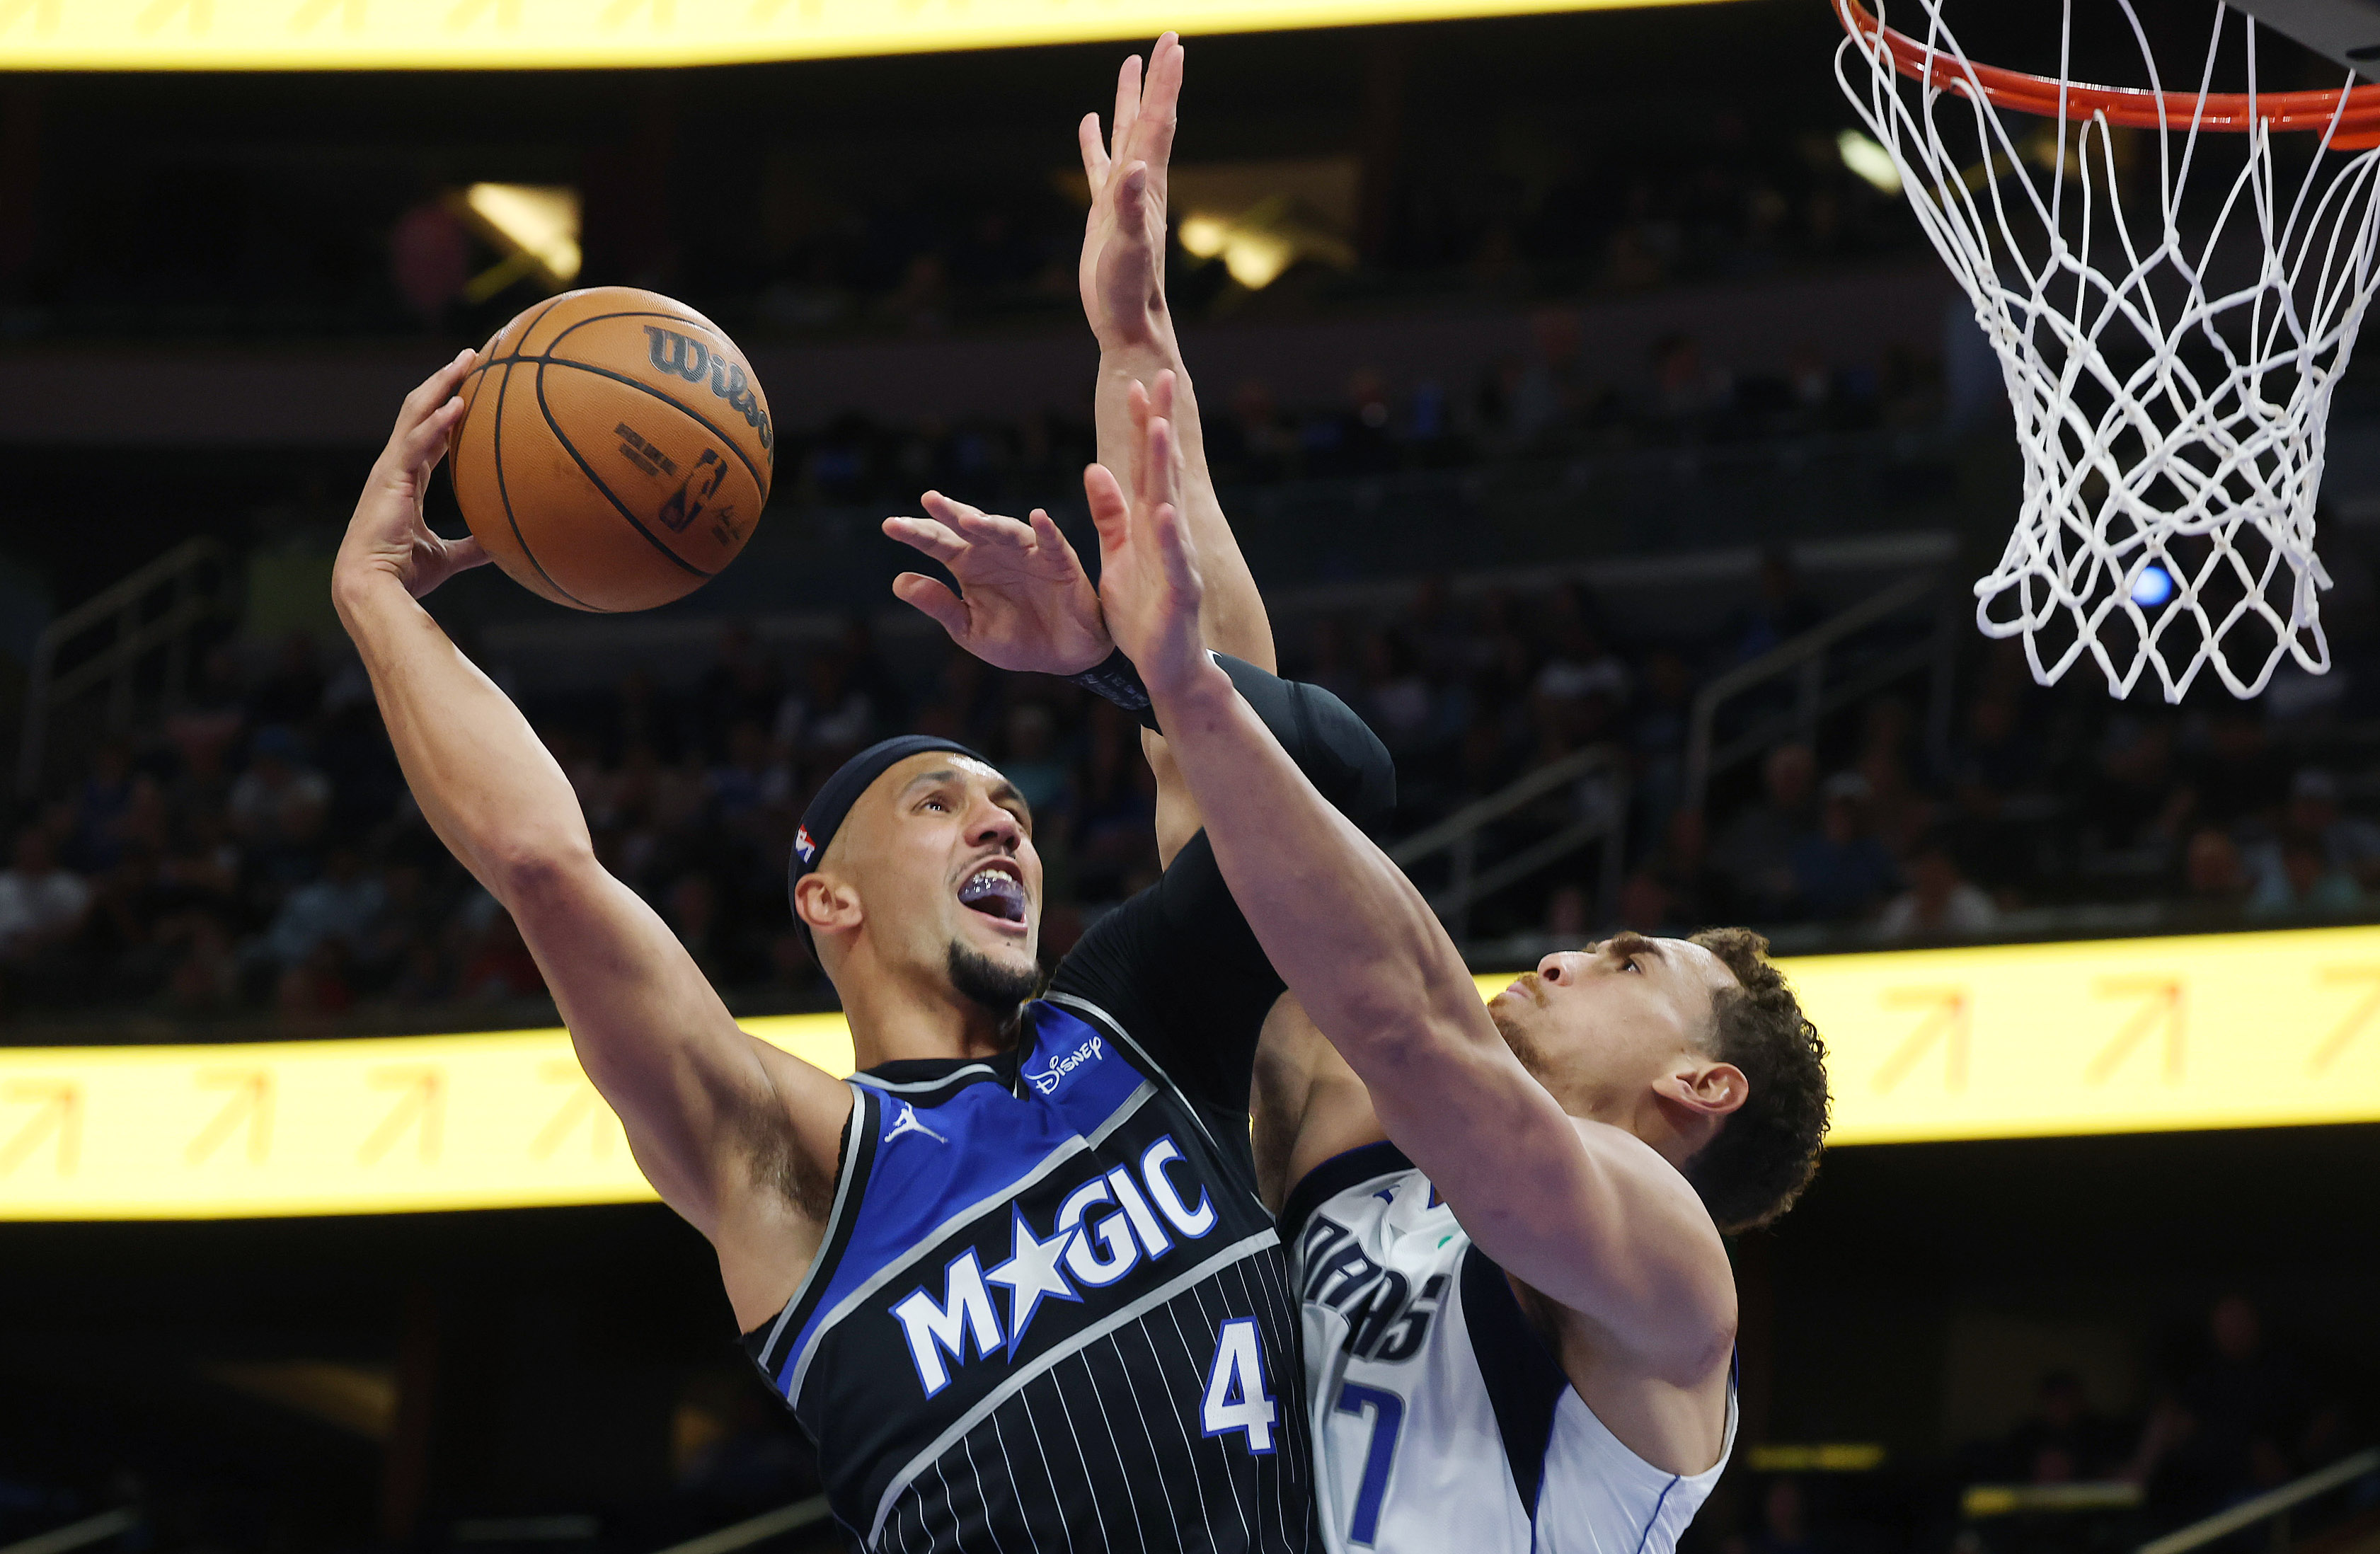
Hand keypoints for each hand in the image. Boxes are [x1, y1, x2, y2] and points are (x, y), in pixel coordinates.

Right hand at [332, 349, 489, 602]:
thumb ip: (473, 546)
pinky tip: (458, 404)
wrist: (374, 587)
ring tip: (467, 360)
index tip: (470, 389)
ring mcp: (390, 468)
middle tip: (471, 355)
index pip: (429, 433)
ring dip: (442, 385)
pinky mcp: (390, 478)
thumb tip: (505, 544)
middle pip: (421, 410)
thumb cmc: (405, 573)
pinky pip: (416, 442)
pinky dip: (436, 422)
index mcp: (406, 478)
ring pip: (416, 414)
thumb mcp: (448, 556)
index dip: (448, 409)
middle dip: (445, 380)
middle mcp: (396, 465)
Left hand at [884, 493, 1110, 674]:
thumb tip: (898, 582)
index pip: (937, 543)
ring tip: (969, 520)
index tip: (889, 525)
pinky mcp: (1058, 561)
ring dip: (990, 523)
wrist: (1060, 656)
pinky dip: (1046, 530)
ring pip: (1005, 530)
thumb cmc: (1015, 639)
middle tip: (928, 499)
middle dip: (949, 513)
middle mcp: (993, 551)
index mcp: (967, 565)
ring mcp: (1026, 552)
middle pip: (968, 527)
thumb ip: (939, 605)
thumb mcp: (968, 629)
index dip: (915, 533)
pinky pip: (1052, 542)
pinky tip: (1038, 518)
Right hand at [1078, 33, 1181, 352]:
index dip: (1165, 83)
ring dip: (1127, 100)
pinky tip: (1090, 123)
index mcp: (1147, 185)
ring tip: (1129, 64)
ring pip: (1126, 135)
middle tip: (1166, 39)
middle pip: (1149, 119)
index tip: (1174, 44)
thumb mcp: (1127, 249)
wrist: (1130, 325)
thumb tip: (1134, 167)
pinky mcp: (1105, 212)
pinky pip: (1099, 165)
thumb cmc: (1130, 292)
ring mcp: (1123, 196)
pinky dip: (1095, 141)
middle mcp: (1140, 183)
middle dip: (1157, 79)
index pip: (1158, 122)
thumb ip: (1129, 208)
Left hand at [1085, 372, 1212, 700]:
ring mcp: (1178, 560)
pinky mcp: (1181, 593)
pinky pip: (1174, 561)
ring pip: (1171, 506)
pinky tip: (1164, 511)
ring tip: (1160, 429)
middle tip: (1163, 377)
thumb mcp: (1118, 558)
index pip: (1144, 465)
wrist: (1168, 668)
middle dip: (1161, 425)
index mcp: (1149, 524)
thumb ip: (1110, 515)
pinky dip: (1169, 537)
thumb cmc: (1144, 614)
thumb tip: (1096, 468)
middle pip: (1163, 471)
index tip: (1135, 384)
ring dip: (1166, 468)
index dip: (1141, 426)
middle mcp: (1168, 533)